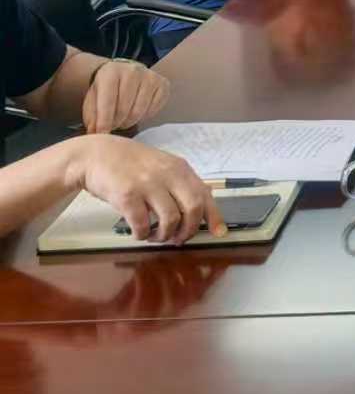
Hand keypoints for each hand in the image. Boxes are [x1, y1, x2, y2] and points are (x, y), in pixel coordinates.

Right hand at [66, 136, 225, 244]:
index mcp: (180, 168)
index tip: (219, 233)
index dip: (214, 216)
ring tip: (156, 236)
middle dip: (189, 230)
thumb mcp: (161, 165)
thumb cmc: (130, 164)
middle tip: (178, 239)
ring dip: (165, 235)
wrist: (95, 154)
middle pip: (193, 208)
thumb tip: (202, 202)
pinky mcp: (127, 195)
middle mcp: (168, 174)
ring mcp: (148, 184)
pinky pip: (142, 224)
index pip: (205, 194)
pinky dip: (143, 234)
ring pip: (170, 219)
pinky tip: (139, 232)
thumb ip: (180, 181)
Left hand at [82, 59, 169, 134]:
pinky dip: (144, 116)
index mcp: (111, 72)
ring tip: (123, 119)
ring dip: (129, 121)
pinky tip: (137, 111)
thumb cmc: (107, 88)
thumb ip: (91, 115)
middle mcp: (132, 71)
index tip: (101, 133)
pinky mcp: (163, 84)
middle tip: (113, 125)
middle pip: (124, 109)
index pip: (108, 101)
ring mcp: (150, 76)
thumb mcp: (93, 98)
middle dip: (116, 123)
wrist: (124, 72)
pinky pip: (154, 109)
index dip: (104, 121)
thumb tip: (93, 133)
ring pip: (139, 111)